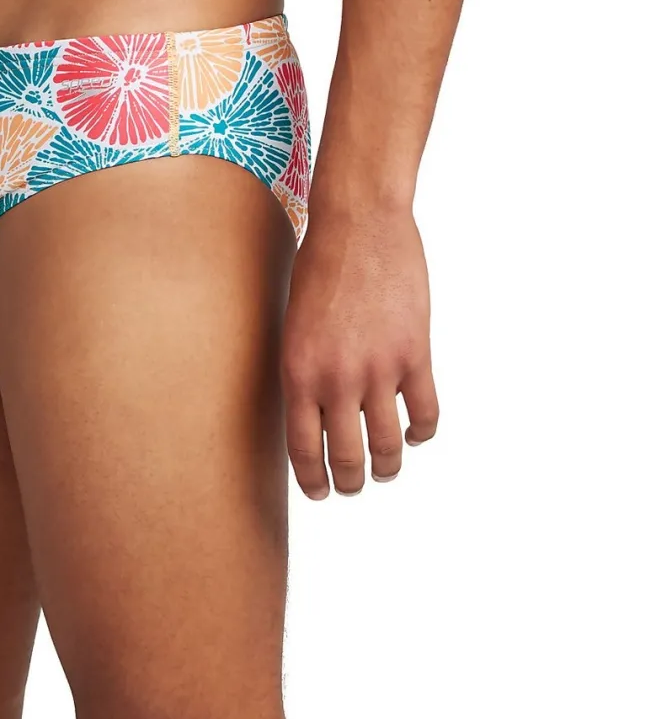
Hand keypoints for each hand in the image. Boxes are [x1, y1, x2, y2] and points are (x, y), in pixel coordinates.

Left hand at [281, 204, 438, 498]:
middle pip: (345, 457)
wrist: (359, 224)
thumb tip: (316, 412)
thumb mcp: (293, 325)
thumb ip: (304, 371)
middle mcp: (336, 379)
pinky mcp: (415, 354)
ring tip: (386, 471)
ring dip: (387, 467)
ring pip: (386, 445)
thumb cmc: (318, 268)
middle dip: (348, 483)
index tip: (319, 494)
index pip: (302, 448)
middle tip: (351, 489)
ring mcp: (379, 369)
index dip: (312, 479)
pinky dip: (421, 432)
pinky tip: (415, 434)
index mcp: (297, 373)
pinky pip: (424, 412)